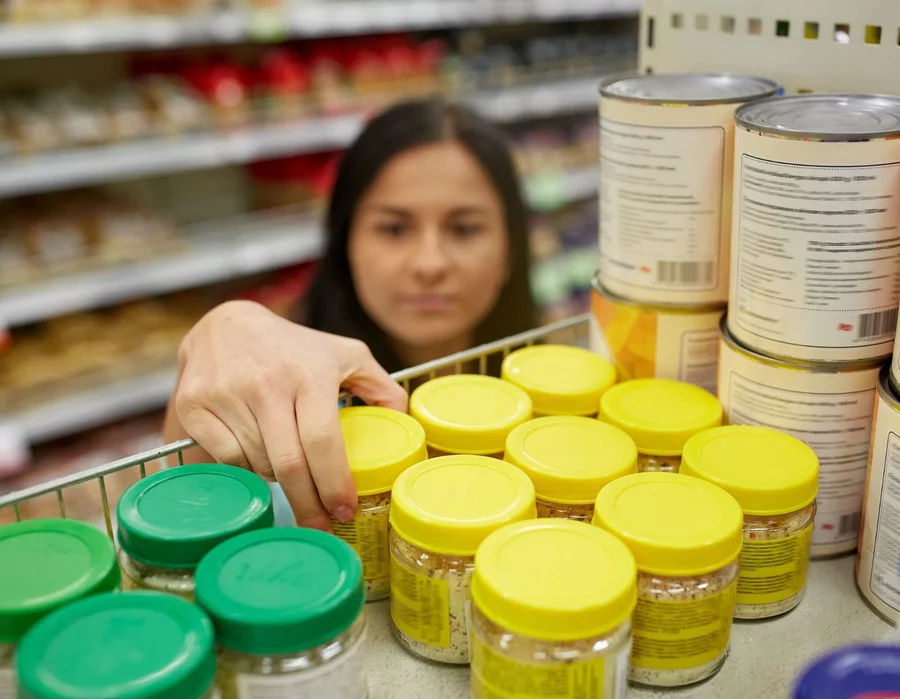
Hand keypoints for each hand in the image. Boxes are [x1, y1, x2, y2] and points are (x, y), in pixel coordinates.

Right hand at [172, 300, 407, 529]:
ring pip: (257, 465)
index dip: (334, 482)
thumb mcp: (346, 354)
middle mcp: (266, 383)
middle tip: (320, 525)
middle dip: (308, 504)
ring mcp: (225, 394)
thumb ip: (382, 387)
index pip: (322, 440)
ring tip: (291, 472)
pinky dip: (246, 468)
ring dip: (278, 480)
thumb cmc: (295, 347)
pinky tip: (257, 455)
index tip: (344, 509)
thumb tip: (406, 425)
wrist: (227, 324)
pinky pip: (226, 459)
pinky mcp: (194, 404)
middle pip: (289, 464)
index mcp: (308, 373)